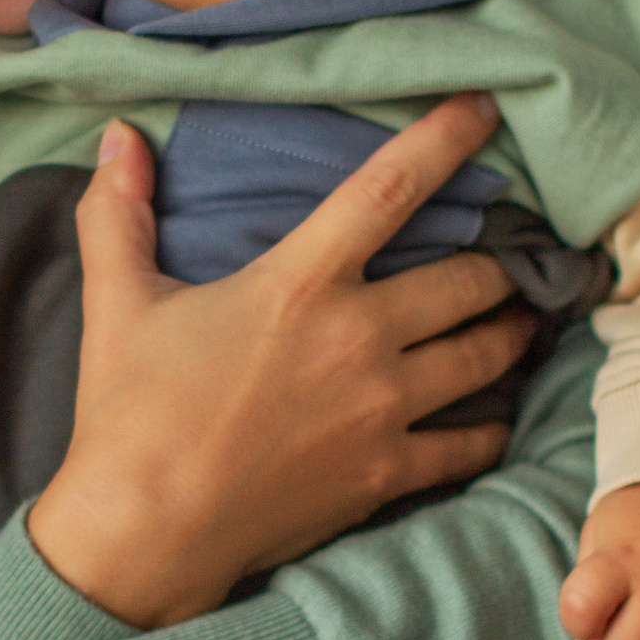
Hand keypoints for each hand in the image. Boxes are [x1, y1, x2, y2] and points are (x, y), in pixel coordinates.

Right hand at [27, 94, 540, 626]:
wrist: (145, 532)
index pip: (390, 188)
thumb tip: (118, 137)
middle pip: (468, 279)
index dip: (445, 139)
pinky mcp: (387, 473)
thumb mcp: (117, 302)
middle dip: (498, 262)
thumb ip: (119, 213)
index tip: (485, 107)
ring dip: (511, 331)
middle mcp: (359, 338)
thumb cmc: (130, 414)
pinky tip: (495, 418)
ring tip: (522, 319)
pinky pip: (470, 443)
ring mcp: (382, 409)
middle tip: (513, 254)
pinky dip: (491, 427)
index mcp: (301, 282)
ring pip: (484, 354)